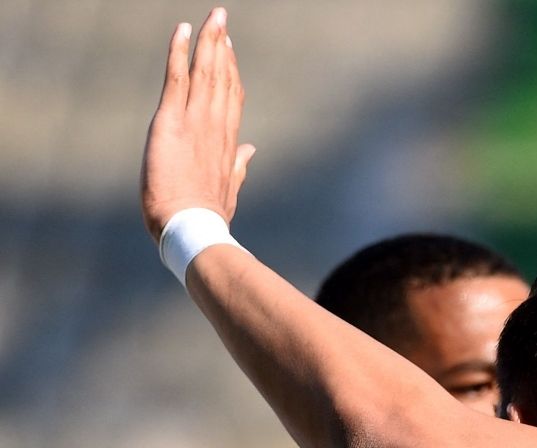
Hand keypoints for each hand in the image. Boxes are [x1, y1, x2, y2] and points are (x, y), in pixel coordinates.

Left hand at [141, 8, 254, 240]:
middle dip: (222, 45)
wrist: (193, 227)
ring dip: (209, 41)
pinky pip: (178, 77)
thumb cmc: (207, 215)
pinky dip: (180, 51)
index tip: (229, 49)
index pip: (232, 97)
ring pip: (206, 71)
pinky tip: (184, 29)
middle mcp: (216, 125)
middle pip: (222, 77)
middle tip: (221, 18)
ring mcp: (197, 121)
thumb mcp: (228, 189)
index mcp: (227, 142)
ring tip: (214, 17)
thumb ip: (239, 165)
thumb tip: (251, 151)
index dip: (232, 70)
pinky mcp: (173, 120)